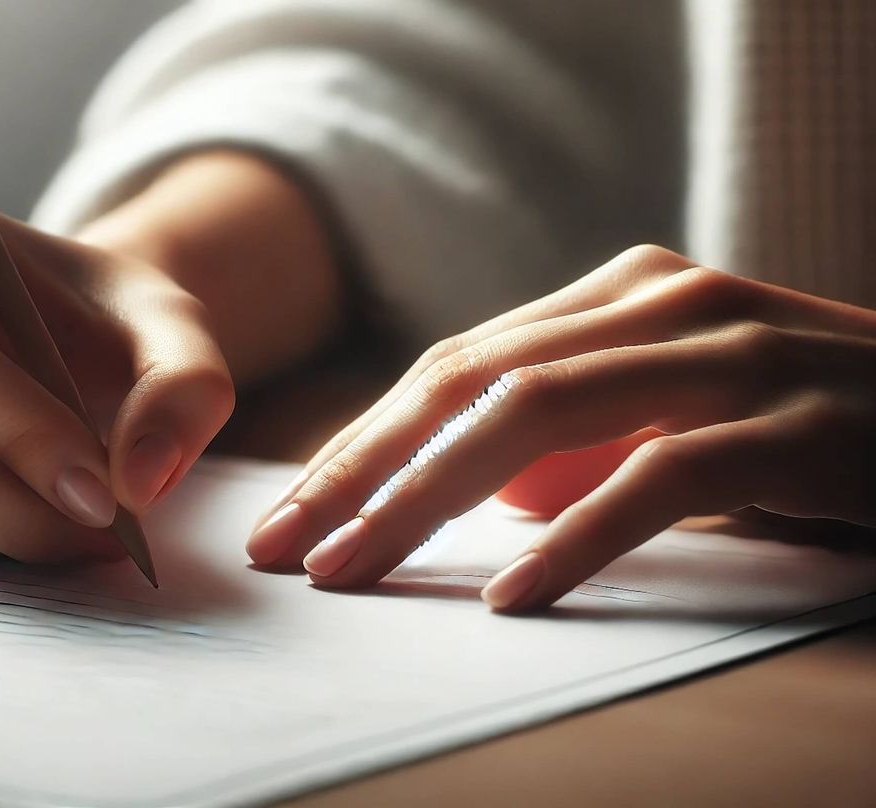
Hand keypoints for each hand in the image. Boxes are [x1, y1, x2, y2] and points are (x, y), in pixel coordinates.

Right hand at [0, 178, 232, 561]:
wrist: (30, 333)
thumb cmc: (88, 318)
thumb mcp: (166, 324)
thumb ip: (185, 384)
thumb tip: (139, 482)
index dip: (22, 434)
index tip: (105, 495)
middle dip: (13, 509)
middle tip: (99, 535)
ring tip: (65, 526)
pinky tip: (0, 516)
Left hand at [246, 245, 875, 609]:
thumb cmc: (816, 424)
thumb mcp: (680, 409)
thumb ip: (582, 433)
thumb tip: (483, 498)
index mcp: (622, 294)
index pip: (453, 366)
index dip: (362, 441)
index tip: (294, 512)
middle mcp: (663, 304)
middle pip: (467, 383)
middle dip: (361, 469)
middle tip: (287, 545)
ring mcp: (732, 357)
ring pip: (535, 417)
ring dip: (425, 500)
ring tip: (356, 569)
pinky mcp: (797, 426)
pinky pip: (659, 480)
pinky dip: (574, 538)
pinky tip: (511, 593)